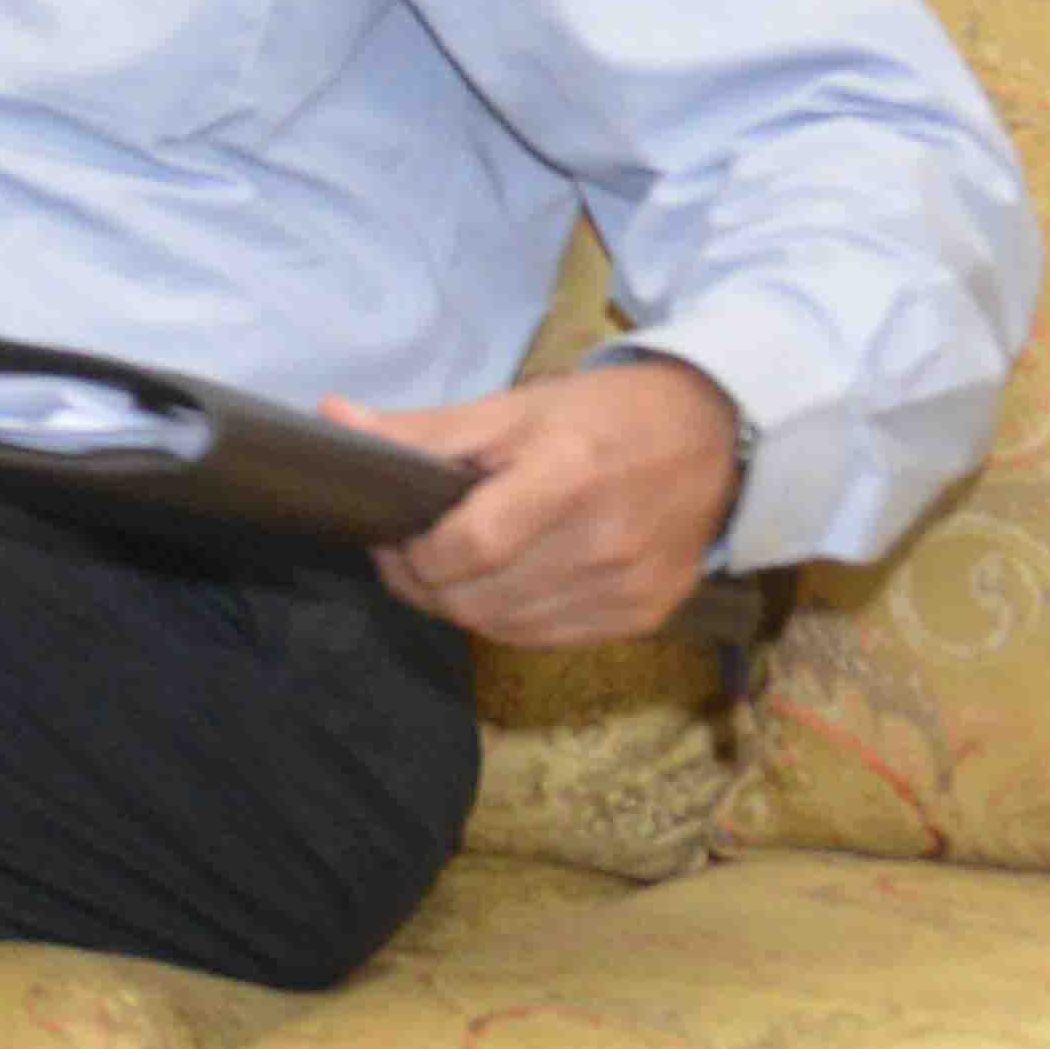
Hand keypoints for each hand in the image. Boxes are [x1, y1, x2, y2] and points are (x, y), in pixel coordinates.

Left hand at [336, 355, 742, 650]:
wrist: (717, 435)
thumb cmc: (602, 416)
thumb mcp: (513, 409)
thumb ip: (423, 431)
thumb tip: (332, 421)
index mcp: (566, 477)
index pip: (465, 549)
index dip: (415, 554)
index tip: (398, 535)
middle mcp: (603, 542)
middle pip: (475, 598)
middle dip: (423, 582)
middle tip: (412, 552)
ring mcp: (627, 586)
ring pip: (502, 627)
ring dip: (461, 604)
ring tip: (455, 566)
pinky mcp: (645, 615)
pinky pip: (545, 640)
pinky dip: (508, 619)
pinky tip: (504, 584)